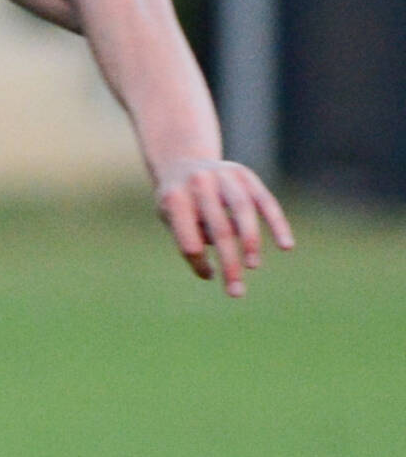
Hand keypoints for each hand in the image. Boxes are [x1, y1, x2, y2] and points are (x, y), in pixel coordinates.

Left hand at [153, 157, 293, 297]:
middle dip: (229, 263)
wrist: (182, 163)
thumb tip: (216, 268)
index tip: (209, 276)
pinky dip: (277, 224)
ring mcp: (224, 176)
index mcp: (174, 199)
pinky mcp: (246, 175)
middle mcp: (199, 184)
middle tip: (236, 292)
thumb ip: (191, 238)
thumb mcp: (170, 219)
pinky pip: (266, 201)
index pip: (189, 240)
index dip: (199, 262)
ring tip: (252, 266)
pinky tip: (286, 245)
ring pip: (243, 212)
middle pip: (219, 229)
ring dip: (251, 242)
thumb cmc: (176, 202)